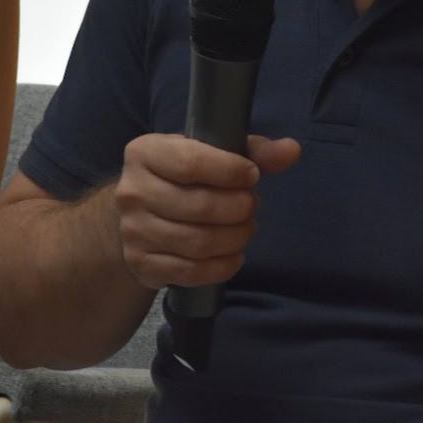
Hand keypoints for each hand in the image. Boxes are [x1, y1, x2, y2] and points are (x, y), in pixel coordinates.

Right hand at [112, 132, 300, 289]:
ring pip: (197, 242)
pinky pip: (189, 272)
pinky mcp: (140, 263)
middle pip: (200, 206)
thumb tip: (291, 150)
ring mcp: (133, 230)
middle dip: (239, 208)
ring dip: (234, 238)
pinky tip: (233, 256)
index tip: (252, 175)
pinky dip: (221, 267)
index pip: (192, 163)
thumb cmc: (181, 176)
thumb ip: (252, 150)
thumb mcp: (210, 152)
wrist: (139, 213)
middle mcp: (132, 190)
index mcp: (145, 152)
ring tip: (245, 229)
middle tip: (251, 207)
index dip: (231, 171)